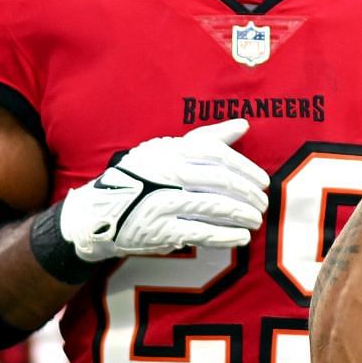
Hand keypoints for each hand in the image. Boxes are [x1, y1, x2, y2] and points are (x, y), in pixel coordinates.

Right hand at [58, 118, 268, 260]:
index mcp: (172, 151)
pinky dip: (226, 236)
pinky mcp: (160, 230)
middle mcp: (167, 173)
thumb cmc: (140, 179)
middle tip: (263, 204)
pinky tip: (241, 237)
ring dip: (242, 215)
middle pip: (221, 181)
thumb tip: (244, 125)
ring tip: (256, 221)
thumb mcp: (167, 151)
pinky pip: (202, 232)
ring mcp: (162, 202)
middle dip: (248, 194)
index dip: (246, 169)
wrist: (98, 213)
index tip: (263, 182)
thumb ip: (207, 138)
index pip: (218, 155)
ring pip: (214, 207)